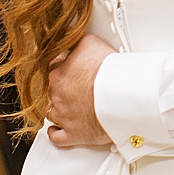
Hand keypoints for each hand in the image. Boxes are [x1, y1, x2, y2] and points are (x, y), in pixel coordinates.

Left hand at [45, 34, 117, 148]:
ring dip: (61, 108)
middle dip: (65, 89)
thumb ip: (75, 42)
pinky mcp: (73, 134)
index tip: (72, 70)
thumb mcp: (90, 42)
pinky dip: (56, 133)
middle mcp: (57, 96)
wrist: (120, 97)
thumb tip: (67, 38)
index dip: (65, 69)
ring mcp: (63, 116)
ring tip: (74, 105)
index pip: (53, 70)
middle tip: (80, 86)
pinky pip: (57, 136)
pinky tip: (58, 128)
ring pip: (53, 112)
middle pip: (54, 91)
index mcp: (58, 74)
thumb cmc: (109, 71)